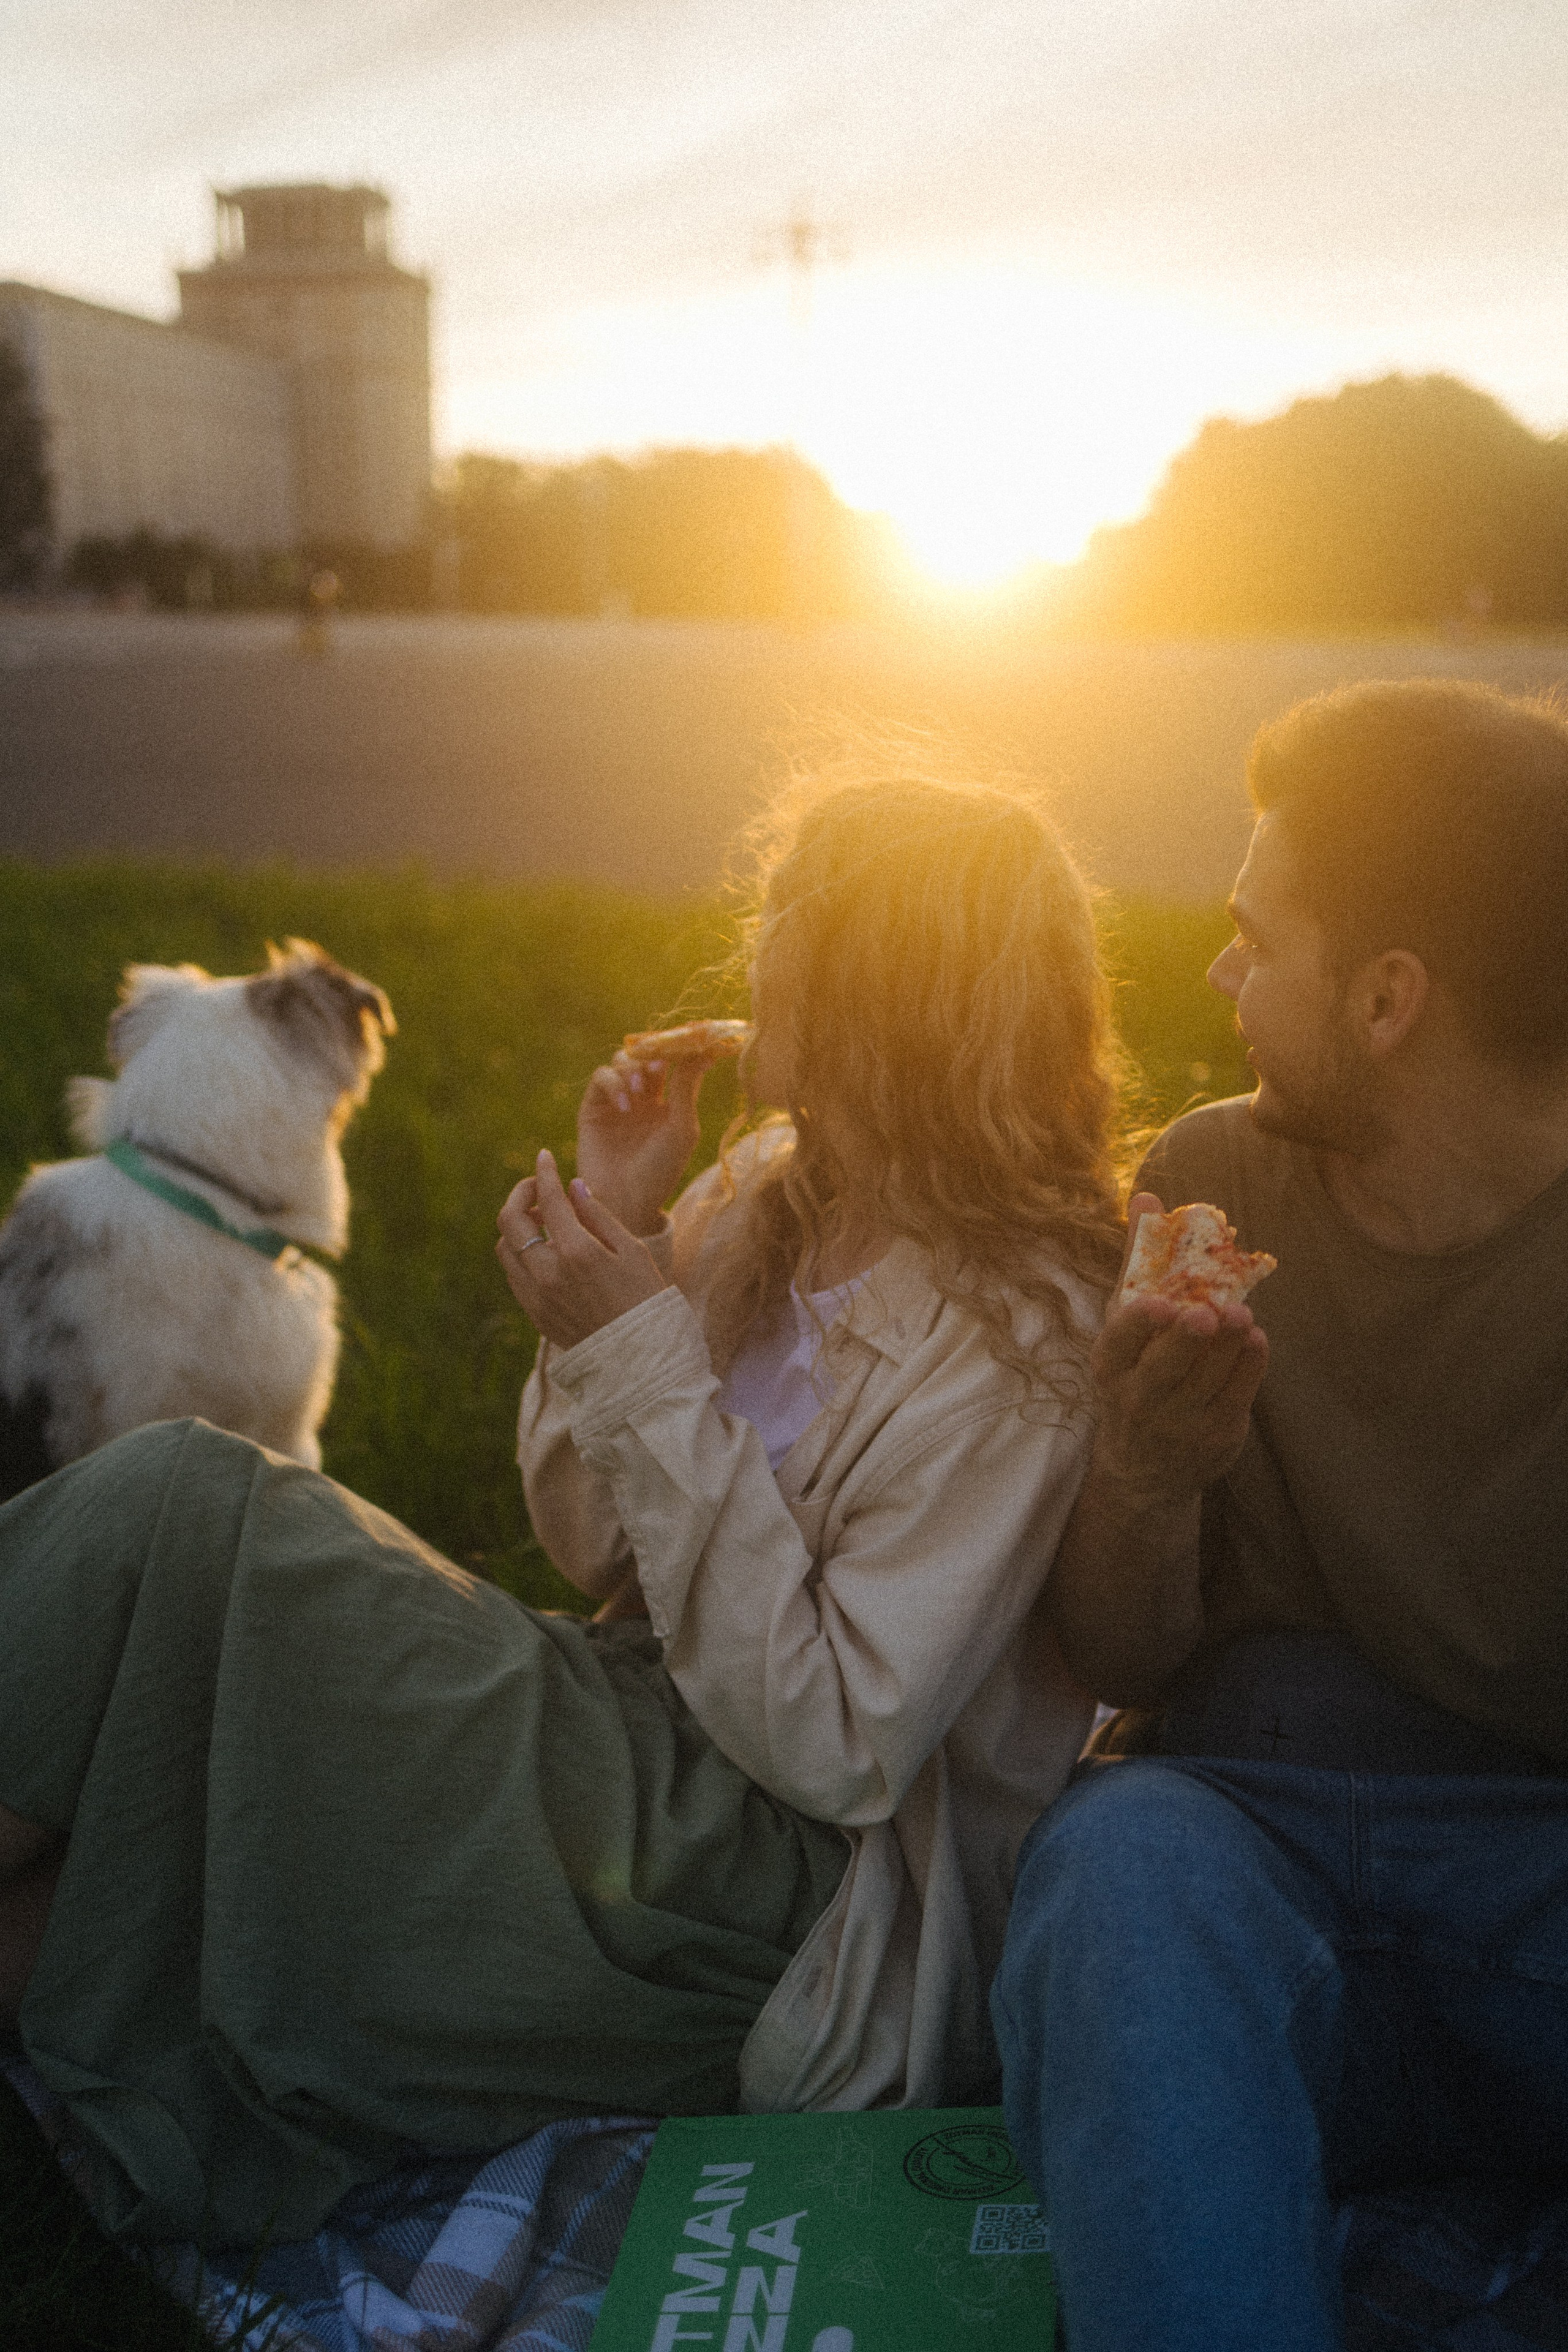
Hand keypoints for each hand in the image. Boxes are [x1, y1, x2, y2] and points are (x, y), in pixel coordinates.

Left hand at [497, 1150, 669, 1347]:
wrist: (641, 1357)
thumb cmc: (646, 1299)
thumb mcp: (632, 1251)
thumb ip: (598, 1216)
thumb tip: (573, 1187)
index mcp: (577, 1252)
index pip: (547, 1199)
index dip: (544, 1173)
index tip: (544, 1157)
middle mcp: (548, 1273)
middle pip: (510, 1220)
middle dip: (520, 1194)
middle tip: (538, 1187)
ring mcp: (537, 1296)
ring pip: (505, 1247)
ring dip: (518, 1226)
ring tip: (543, 1220)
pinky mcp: (535, 1314)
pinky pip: (513, 1273)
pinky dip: (521, 1253)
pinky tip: (544, 1250)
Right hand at [575, 1050, 713, 1234]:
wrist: (625, 1202)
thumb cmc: (660, 1171)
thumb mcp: (682, 1127)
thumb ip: (686, 1086)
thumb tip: (705, 1050)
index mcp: (668, 1102)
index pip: (673, 1061)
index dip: (680, 1046)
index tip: (691, 1037)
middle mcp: (642, 1098)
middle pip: (645, 1054)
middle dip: (653, 1054)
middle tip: (659, 1065)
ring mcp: (616, 1100)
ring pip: (622, 1060)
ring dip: (633, 1067)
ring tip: (641, 1091)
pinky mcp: (592, 1107)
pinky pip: (600, 1077)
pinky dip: (613, 1083)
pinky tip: (624, 1105)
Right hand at [1089, 1192, 1268, 1508]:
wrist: (1145, 1467)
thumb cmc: (1135, 1373)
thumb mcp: (1125, 1325)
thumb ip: (1139, 1261)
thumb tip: (1149, 1197)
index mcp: (1110, 1365)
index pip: (1120, 1343)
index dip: (1140, 1324)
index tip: (1162, 1304)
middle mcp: (1139, 1398)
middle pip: (1166, 1367)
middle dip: (1187, 1340)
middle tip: (1207, 1314)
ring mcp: (1181, 1421)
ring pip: (1209, 1377)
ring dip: (1229, 1343)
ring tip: (1242, 1315)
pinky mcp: (1218, 1433)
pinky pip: (1240, 1392)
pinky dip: (1249, 1363)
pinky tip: (1252, 1338)